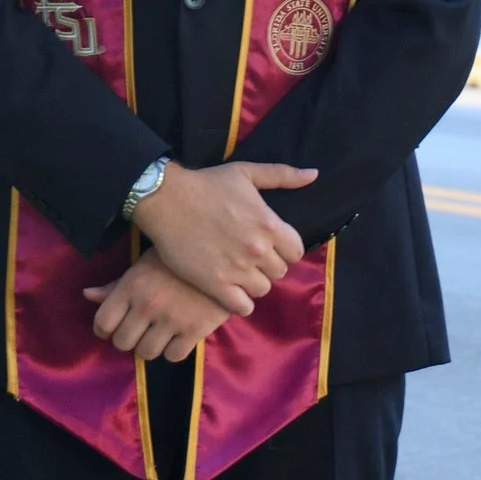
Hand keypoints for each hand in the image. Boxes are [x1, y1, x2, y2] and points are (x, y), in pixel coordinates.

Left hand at [84, 250, 237, 361]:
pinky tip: (178, 336)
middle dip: (128, 339)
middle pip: (123, 343)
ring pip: (146, 353)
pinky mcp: (195, 330)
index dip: (105, 329)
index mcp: (131, 286)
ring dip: (150, 347)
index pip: (103, 323)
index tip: (114, 327)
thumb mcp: (145, 264)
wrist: (225, 255)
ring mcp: (171, 319)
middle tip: (139, 330)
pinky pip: (174, 356)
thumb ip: (116, 284)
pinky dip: (173, 350)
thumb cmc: (180, 257)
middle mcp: (147, 305)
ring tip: (158, 335)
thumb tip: (87, 295)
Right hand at [133, 159, 316, 309]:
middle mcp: (258, 250)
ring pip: (262, 289)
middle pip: (279, 272)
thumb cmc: (207, 183)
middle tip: (250, 259)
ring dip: (254, 283)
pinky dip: (240, 302)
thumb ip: (283, 175)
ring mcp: (238, 270)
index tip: (270, 246)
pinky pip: (242, 306)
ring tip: (239, 274)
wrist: (167, 200)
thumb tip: (313, 174)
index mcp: (270, 225)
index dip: (284, 250)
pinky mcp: (215, 285)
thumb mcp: (247, 173)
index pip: (296, 252)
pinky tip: (230, 291)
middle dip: (268, 265)